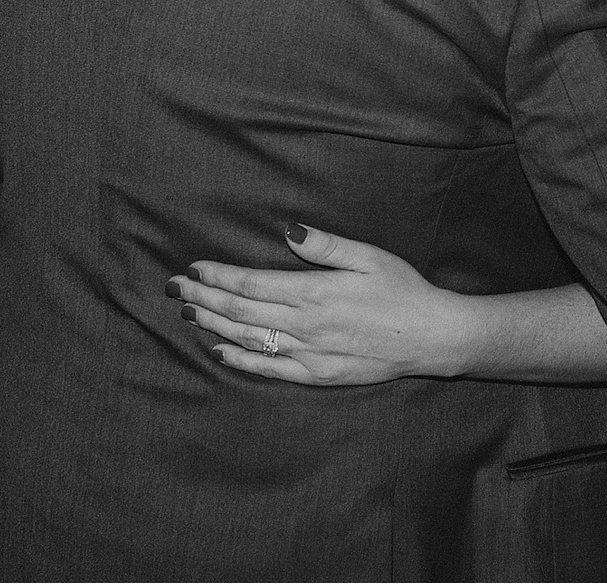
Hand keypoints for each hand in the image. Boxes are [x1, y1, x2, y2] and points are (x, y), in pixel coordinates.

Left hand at [169, 225, 471, 385]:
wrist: (430, 336)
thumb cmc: (402, 289)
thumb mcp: (368, 256)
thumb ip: (325, 245)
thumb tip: (287, 231)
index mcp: (314, 293)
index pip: (252, 284)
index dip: (219, 276)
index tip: (194, 267)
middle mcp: (305, 326)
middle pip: (241, 312)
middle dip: (205, 297)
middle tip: (176, 288)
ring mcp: (309, 354)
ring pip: (249, 339)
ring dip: (215, 324)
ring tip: (190, 312)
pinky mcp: (317, 374)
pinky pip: (270, 369)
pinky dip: (241, 360)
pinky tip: (220, 351)